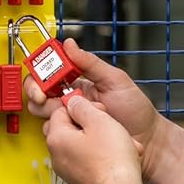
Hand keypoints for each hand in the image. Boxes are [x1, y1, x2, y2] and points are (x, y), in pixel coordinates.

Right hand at [23, 39, 159, 151]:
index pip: (49, 71)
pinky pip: (54, 134)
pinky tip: (75, 127)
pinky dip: (59, 130)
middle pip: (39, 92)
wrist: (146, 139)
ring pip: (43, 113)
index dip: (40, 72)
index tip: (44, 77)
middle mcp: (69, 99)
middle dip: (38, 92)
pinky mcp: (71, 138)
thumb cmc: (135, 109)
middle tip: (46, 97)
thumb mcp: (115, 79)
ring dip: (51, 112)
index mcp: (77, 81)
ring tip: (71, 113)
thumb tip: (69, 44)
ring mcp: (70, 120)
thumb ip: (91, 63)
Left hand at [43, 93, 141, 183]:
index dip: (80, 106)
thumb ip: (83, 107)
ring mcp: (68, 170)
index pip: (60, 111)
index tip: (94, 109)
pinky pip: (87, 160)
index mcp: (57, 138)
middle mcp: (57, 156)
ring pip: (80, 144)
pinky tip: (118, 156)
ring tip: (117, 141)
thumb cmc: (111, 162)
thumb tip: (74, 103)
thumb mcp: (99, 121)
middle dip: (89, 123)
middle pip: (68, 128)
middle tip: (105, 123)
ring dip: (99, 139)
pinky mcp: (80, 180)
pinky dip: (101, 155)